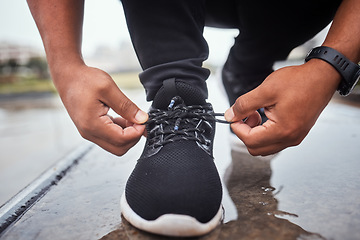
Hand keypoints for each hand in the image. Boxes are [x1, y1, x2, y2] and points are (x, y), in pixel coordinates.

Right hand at [53, 64, 147, 155]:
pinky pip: (110, 138)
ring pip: (115, 144)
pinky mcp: (91, 129)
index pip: (121, 140)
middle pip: (119, 148)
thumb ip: (126, 106)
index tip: (143, 121)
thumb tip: (142, 119)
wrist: (68, 76)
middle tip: (139, 121)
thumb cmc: (84, 80)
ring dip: (127, 134)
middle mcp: (89, 132)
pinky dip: (120, 131)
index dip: (136, 132)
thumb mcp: (109, 88)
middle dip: (133, 137)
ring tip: (130, 116)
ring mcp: (89, 132)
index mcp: (92, 124)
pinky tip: (123, 117)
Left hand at [224, 59, 340, 155]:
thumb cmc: (299, 81)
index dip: (237, 128)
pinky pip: (274, 140)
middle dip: (246, 132)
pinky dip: (265, 131)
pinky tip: (266, 114)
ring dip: (255, 132)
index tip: (235, 115)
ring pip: (265, 146)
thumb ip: (244, 105)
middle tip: (246, 114)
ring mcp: (295, 137)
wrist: (322, 77)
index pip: (250, 141)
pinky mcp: (297, 133)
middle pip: (256, 148)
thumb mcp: (266, 90)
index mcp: (283, 131)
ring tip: (257, 112)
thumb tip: (230, 116)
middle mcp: (290, 138)